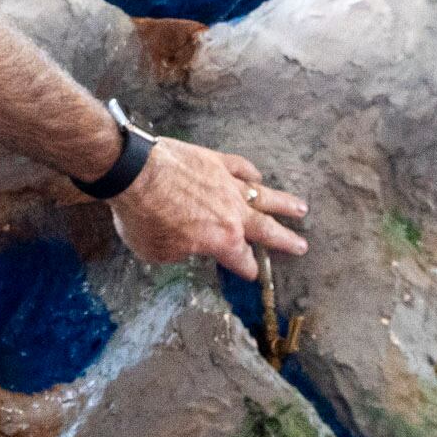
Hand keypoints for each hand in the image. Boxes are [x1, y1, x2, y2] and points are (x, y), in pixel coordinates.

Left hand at [108, 140, 307, 276]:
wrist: (134, 174)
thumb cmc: (143, 219)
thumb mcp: (159, 252)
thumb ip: (181, 251)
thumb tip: (187, 245)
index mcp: (222, 241)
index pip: (242, 261)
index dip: (248, 270)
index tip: (253, 275)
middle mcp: (233, 213)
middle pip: (266, 229)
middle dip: (285, 240)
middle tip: (302, 245)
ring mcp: (227, 184)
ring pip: (264, 196)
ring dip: (284, 204)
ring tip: (301, 208)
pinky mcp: (216, 161)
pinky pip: (240, 167)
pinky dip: (250, 173)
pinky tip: (257, 176)